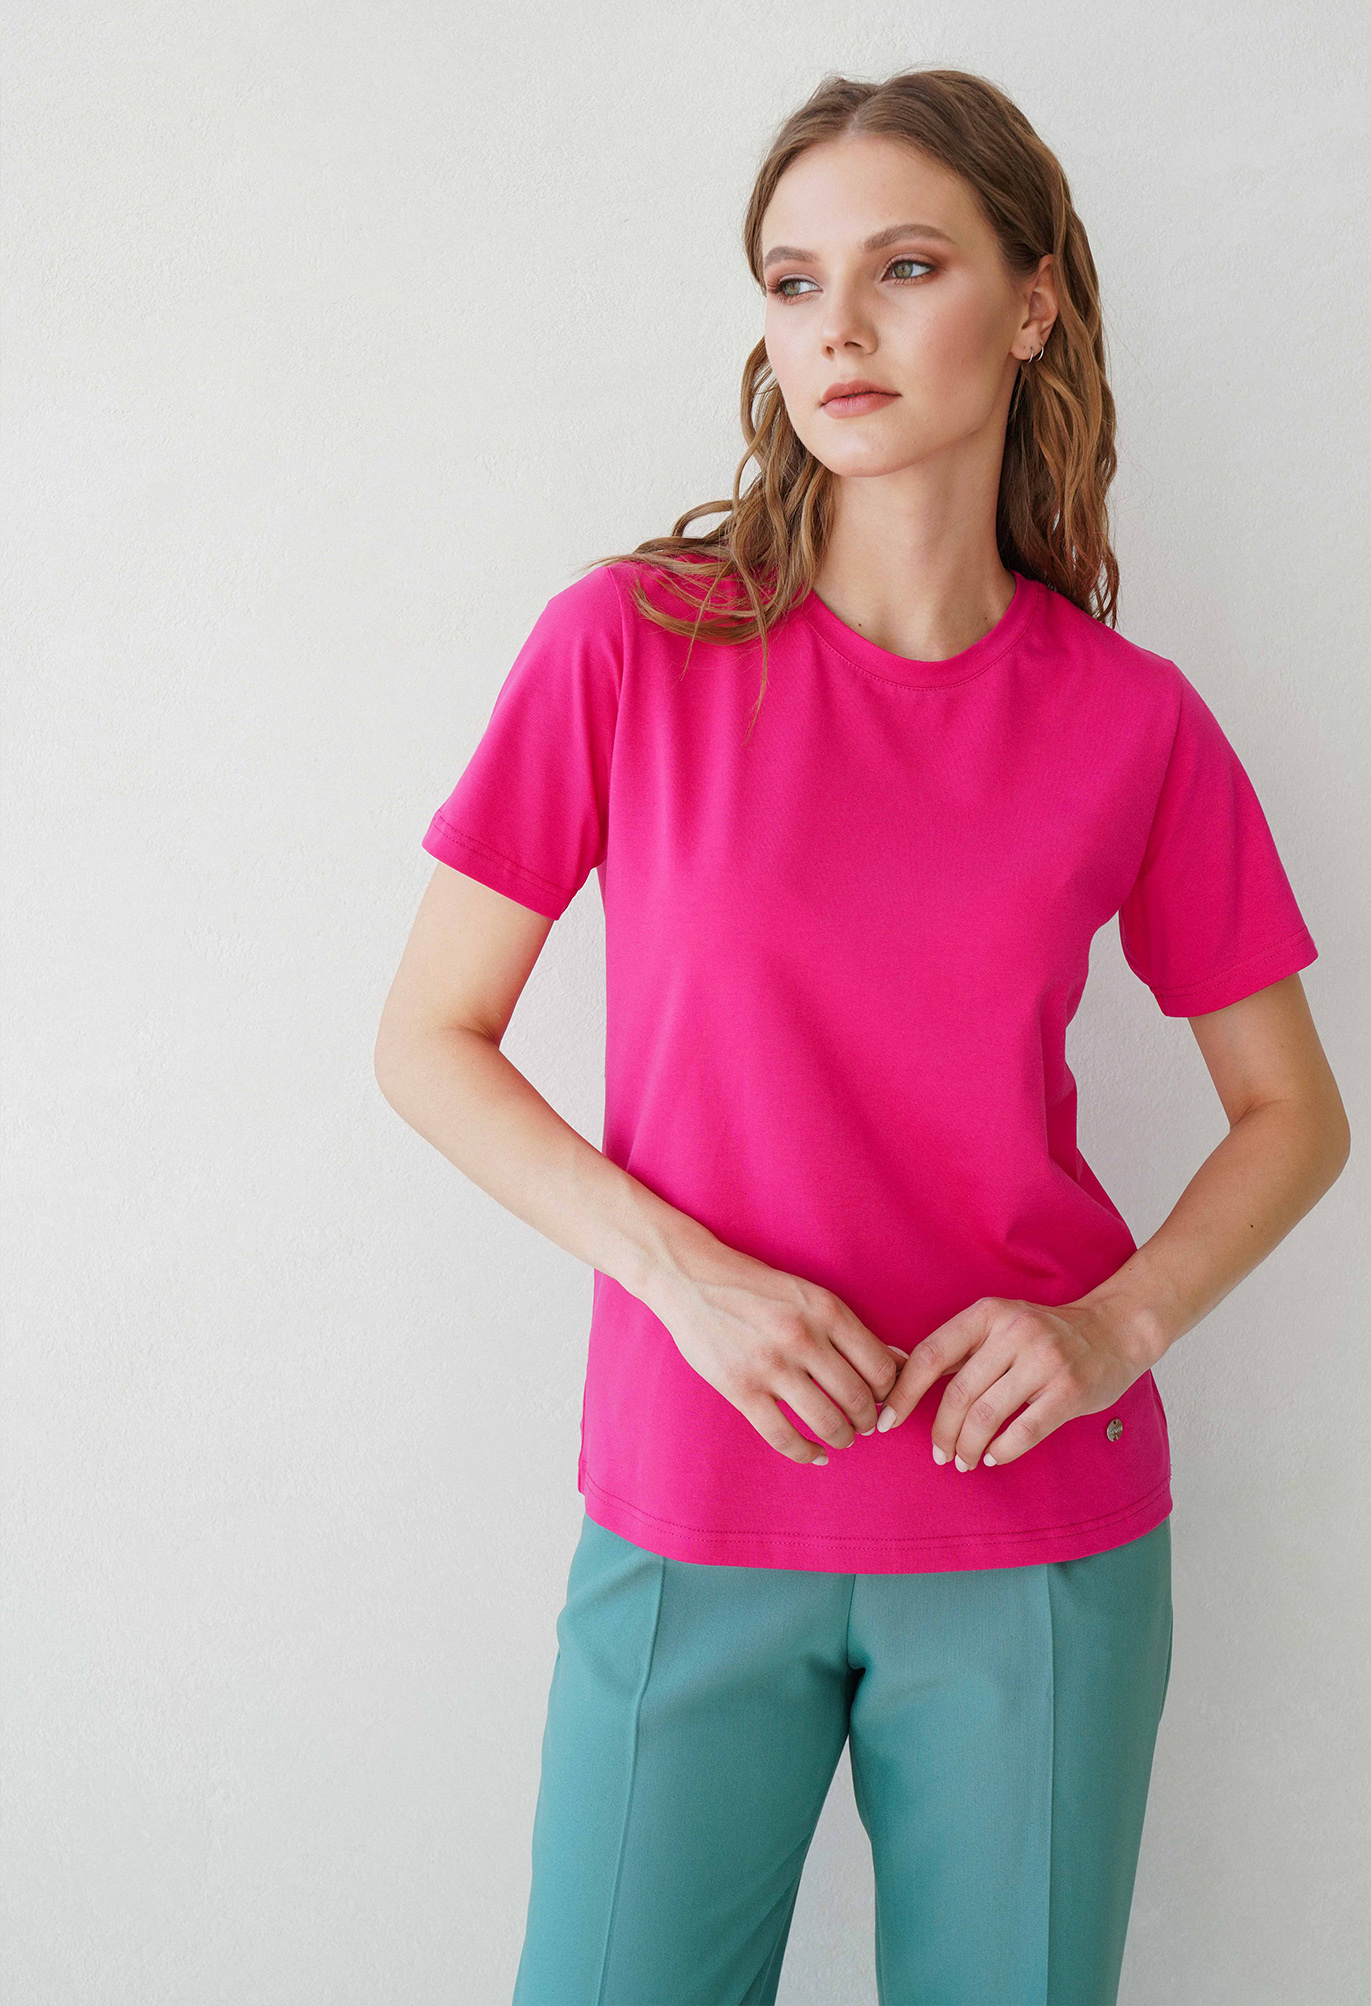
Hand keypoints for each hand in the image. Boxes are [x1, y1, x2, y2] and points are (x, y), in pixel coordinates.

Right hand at [645, 1234, 905, 1466]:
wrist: (692, 1279)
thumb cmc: (756, 1287)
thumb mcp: (809, 1294)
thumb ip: (849, 1329)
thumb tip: (900, 1361)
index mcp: (826, 1310)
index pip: (880, 1366)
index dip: (889, 1391)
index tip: (883, 1398)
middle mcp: (802, 1337)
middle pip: (858, 1398)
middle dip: (868, 1420)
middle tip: (865, 1424)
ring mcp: (770, 1365)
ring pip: (826, 1422)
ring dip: (842, 1437)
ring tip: (842, 1437)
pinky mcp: (741, 1389)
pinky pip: (783, 1436)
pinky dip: (806, 1453)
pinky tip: (815, 1455)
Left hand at [874, 1296, 1146, 1468]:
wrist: (1114, 1330)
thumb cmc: (1045, 1334)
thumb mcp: (1000, 1325)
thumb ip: (961, 1349)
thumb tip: (900, 1378)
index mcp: (988, 1314)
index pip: (931, 1355)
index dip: (904, 1393)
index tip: (888, 1421)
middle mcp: (1014, 1332)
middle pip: (958, 1394)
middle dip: (941, 1433)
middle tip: (939, 1455)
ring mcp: (1044, 1361)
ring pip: (987, 1417)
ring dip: (968, 1447)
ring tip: (963, 1461)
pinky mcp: (1070, 1390)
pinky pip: (1024, 1431)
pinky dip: (1002, 1451)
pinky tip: (993, 1456)